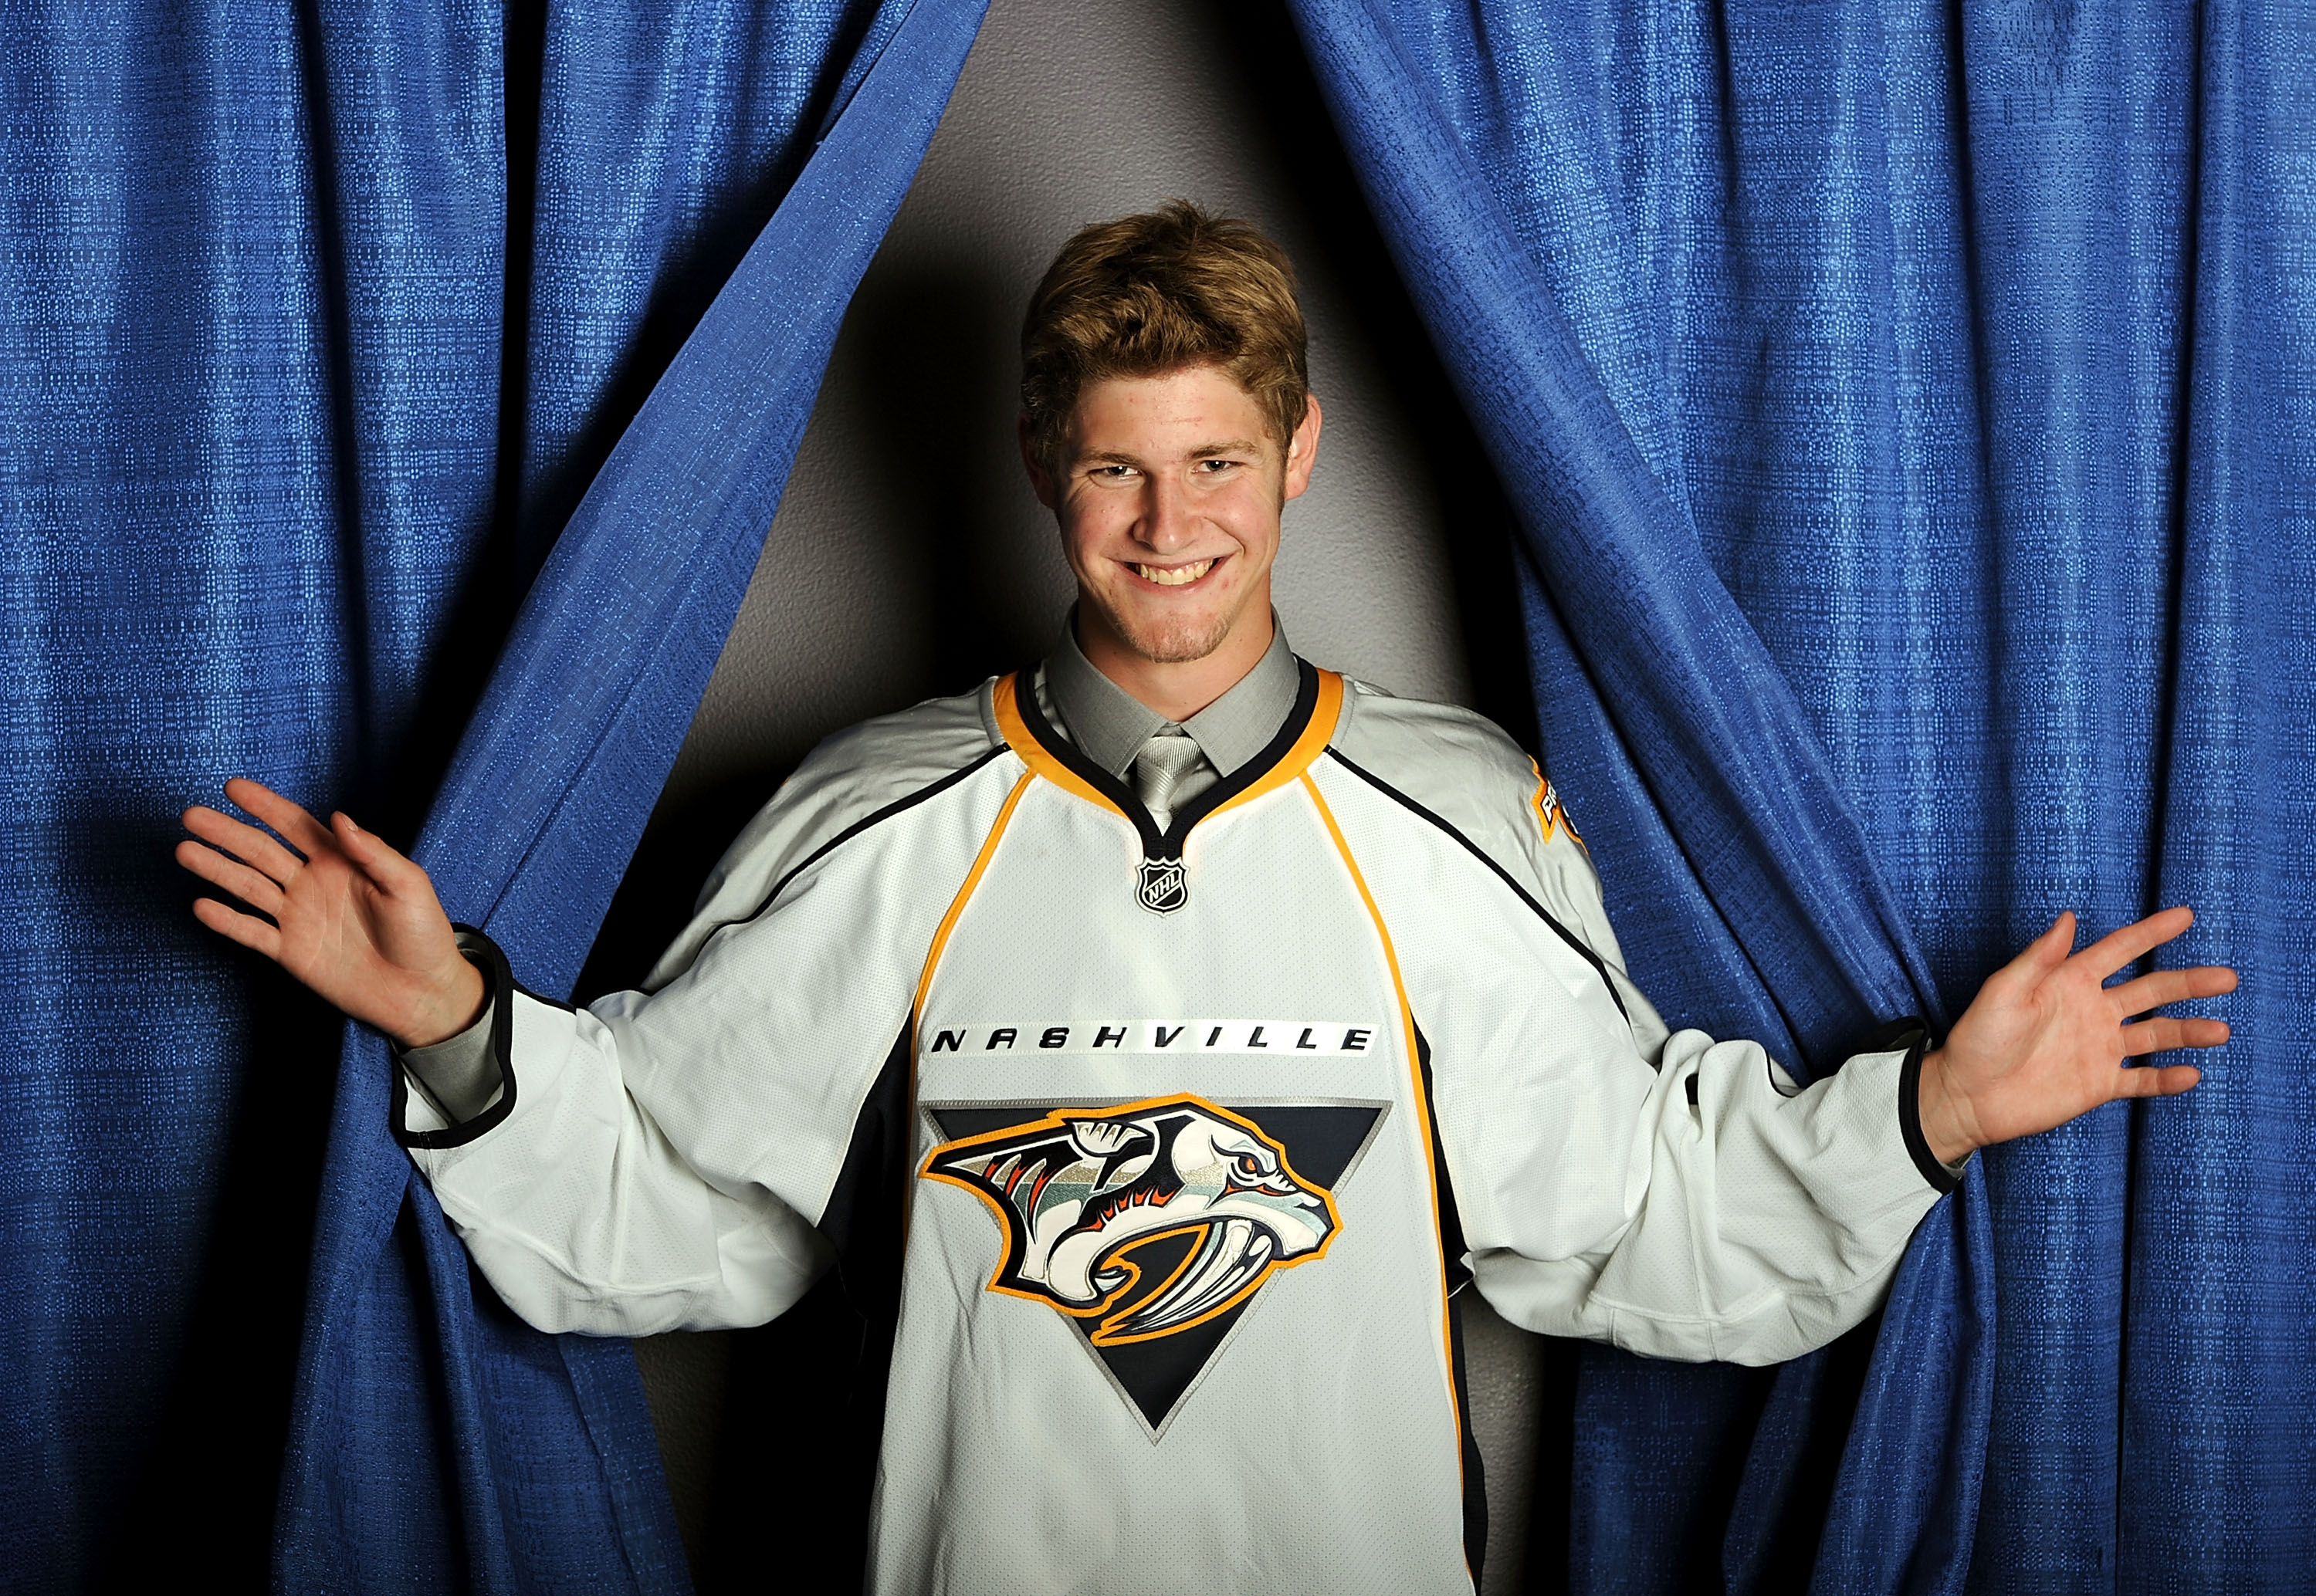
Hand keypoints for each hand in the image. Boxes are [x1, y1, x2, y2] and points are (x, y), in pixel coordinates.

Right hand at [177, 778, 484, 1047]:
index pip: (295, 826)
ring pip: (249, 887)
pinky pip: (253, 933)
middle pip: (261, 852)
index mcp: (341, 862)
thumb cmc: (424, 935)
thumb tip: (339, 818)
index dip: (265, 806)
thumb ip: (374, 852)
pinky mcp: (292, 952)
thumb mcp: (408, 886)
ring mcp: (299, 918)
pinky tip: (201, 905)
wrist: (422, 993)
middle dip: (226, 833)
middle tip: (190, 816)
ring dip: (216, 869)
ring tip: (184, 851)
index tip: (233, 787)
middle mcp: (313, 884)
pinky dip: (227, 921)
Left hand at [1917, 906, 2233, 1164]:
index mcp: (2069, 981)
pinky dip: (2165, 1079)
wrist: (1966, 1095)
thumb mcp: (2003, 991)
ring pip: (2155, 1036)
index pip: (2119, 950)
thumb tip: (2068, 917)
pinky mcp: (2098, 1084)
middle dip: (2189, 983)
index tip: (2185, 916)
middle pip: (2151, 992)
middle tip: (2227, 977)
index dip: (2151, 933)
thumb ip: (2038, 958)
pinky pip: (2141, 1080)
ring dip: (2188, 1032)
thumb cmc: (1977, 1038)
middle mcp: (2092, 1011)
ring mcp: (2098, 1048)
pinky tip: (2190, 1074)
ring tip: (2220, 1030)